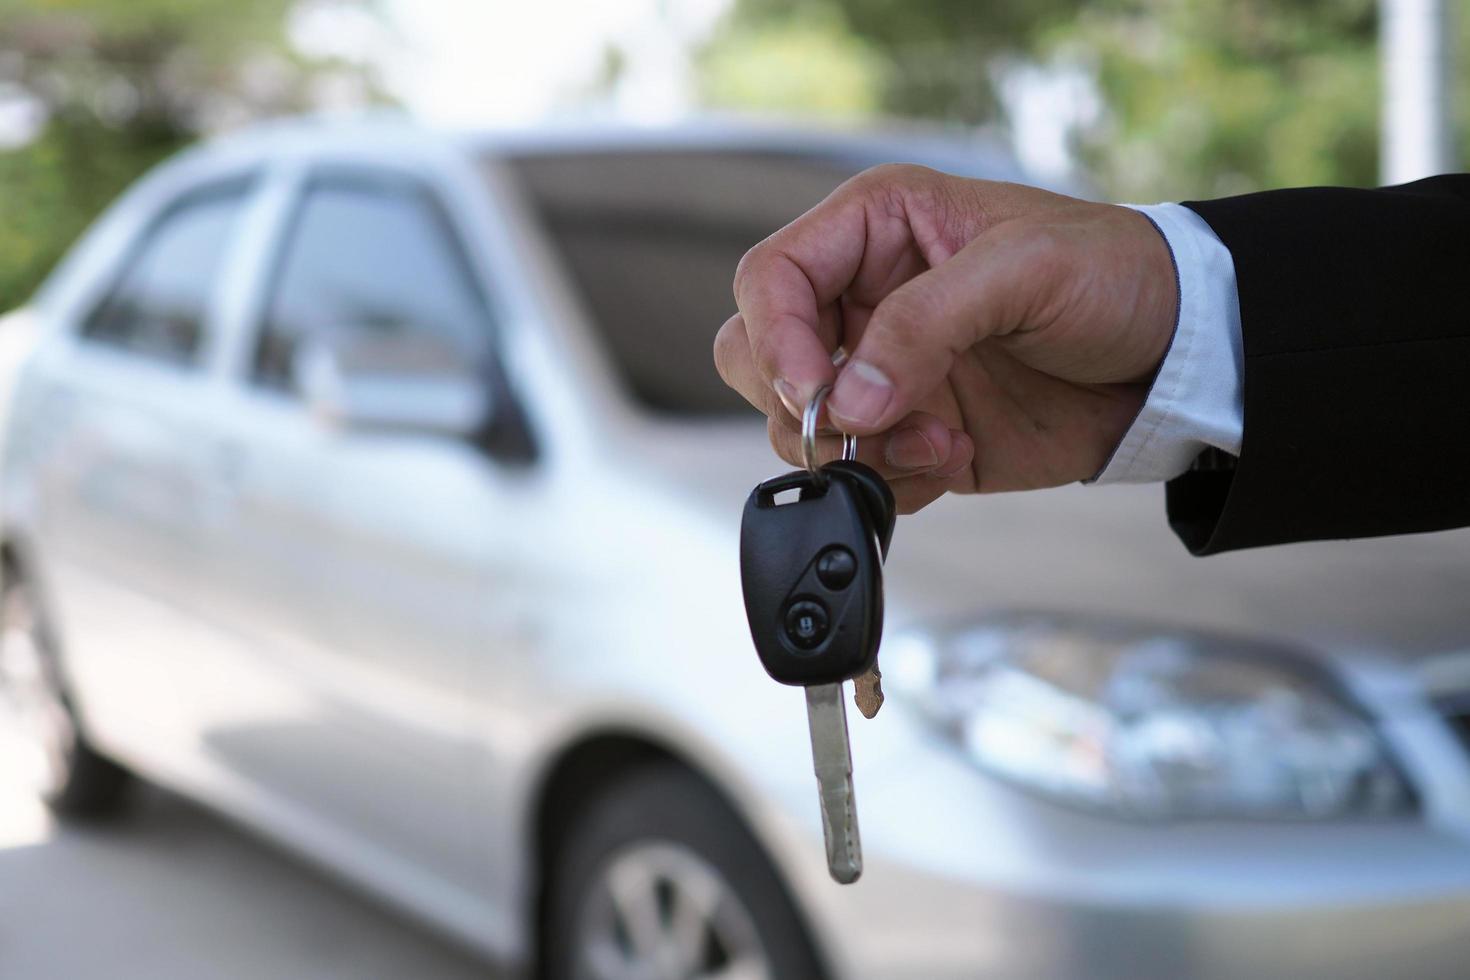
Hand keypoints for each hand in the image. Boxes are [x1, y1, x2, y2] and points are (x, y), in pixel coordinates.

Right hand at [713, 164, 1178, 513]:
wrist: (1176, 357)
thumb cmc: (1114, 274)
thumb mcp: (1023, 270)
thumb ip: (925, 325)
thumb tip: (846, 401)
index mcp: (875, 230)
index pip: (771, 278)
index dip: (774, 338)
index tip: (815, 391)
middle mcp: (863, 300)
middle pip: (759, 358)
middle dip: (803, 406)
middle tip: (870, 423)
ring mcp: (882, 373)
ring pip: (799, 428)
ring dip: (860, 452)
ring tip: (941, 441)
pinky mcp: (909, 434)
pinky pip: (858, 473)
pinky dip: (892, 483)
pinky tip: (956, 457)